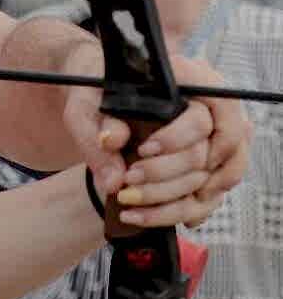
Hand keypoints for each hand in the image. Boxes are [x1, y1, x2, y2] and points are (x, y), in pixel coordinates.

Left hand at [63, 40, 242, 227]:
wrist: (100, 99)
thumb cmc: (96, 95)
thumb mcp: (86, 106)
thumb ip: (97, 133)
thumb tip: (114, 179)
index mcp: (189, 82)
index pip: (204, 116)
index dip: (178, 138)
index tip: (144, 150)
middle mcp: (210, 112)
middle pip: (206, 153)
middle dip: (166, 174)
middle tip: (128, 180)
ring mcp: (212, 144)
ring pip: (207, 182)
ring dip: (167, 200)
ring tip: (128, 202)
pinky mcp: (205, 171)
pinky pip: (204, 201)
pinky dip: (176, 213)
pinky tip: (146, 216)